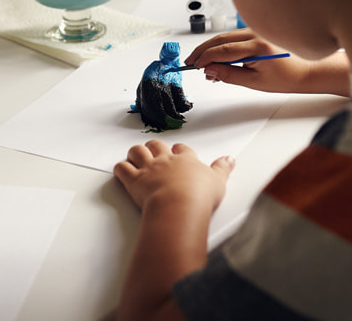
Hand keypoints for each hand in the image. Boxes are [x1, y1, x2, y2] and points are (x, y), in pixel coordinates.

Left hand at [114, 140, 233, 213]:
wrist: (179, 205)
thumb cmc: (199, 195)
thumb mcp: (218, 181)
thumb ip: (223, 169)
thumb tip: (230, 159)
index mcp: (186, 160)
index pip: (182, 149)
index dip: (179, 150)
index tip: (178, 153)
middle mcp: (165, 161)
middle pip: (156, 145)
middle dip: (154, 147)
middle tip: (154, 151)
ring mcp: (148, 169)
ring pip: (137, 152)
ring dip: (135, 153)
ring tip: (135, 156)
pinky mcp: (134, 181)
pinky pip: (122, 169)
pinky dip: (120, 168)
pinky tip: (121, 170)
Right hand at [186, 29, 346, 94]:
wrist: (307, 70)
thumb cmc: (286, 78)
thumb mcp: (255, 82)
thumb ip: (229, 75)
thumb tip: (209, 71)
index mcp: (258, 47)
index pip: (223, 50)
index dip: (205, 58)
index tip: (195, 66)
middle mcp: (257, 34)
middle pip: (220, 39)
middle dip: (202, 50)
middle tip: (190, 62)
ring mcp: (257, 30)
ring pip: (225, 36)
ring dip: (210, 48)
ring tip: (201, 63)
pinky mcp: (257, 31)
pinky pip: (233, 36)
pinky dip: (221, 46)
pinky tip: (215, 57)